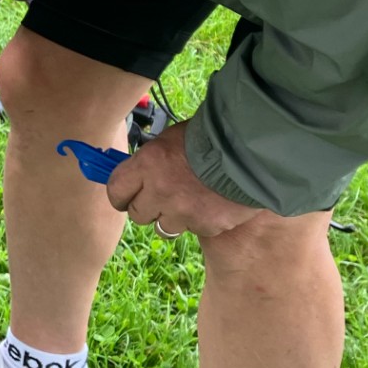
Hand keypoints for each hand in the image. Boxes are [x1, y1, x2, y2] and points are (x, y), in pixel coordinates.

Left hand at [105, 123, 260, 240]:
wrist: (250, 152)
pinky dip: (199, 221)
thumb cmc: (209, 138)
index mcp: (147, 164)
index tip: (125, 196)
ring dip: (172, 218)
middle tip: (160, 198)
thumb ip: (151, 159)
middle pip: (137, 214)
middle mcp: (159, 191)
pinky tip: (211, 203)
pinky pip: (193, 229)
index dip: (120, 194)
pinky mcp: (204, 226)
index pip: (116, 190)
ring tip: (188, 201)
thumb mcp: (170, 139)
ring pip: (163, 227)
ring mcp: (182, 212)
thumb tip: (137, 171)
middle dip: (146, 207)